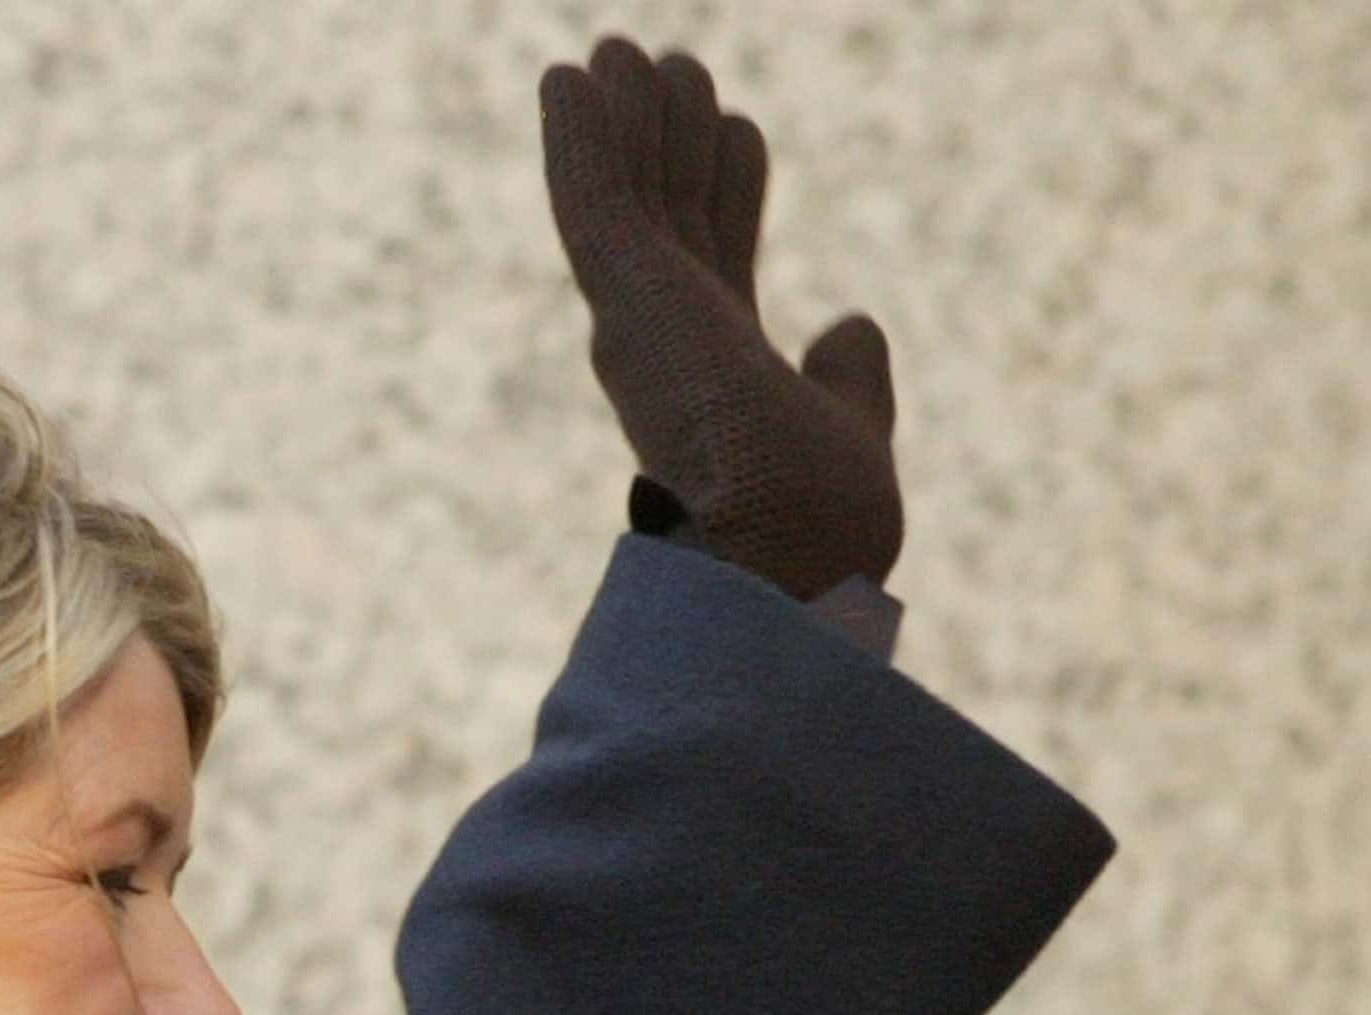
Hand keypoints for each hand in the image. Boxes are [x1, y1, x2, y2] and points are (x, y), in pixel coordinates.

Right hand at [541, 39, 902, 601]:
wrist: (780, 560)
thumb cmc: (818, 528)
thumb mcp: (849, 428)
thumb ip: (849, 380)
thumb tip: (852, 324)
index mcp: (722, 374)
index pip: (722, 257)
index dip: (731, 186)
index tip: (737, 128)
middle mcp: (672, 347)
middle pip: (668, 217)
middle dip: (668, 142)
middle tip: (669, 67)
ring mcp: (641, 323)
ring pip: (625, 198)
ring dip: (620, 123)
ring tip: (618, 51)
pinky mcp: (623, 301)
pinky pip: (594, 202)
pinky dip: (579, 140)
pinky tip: (565, 78)